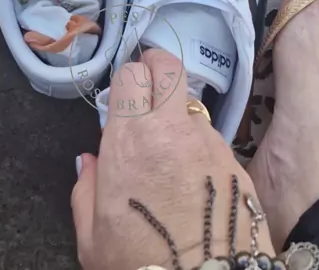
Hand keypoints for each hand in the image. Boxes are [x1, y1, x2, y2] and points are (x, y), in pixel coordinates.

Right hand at [72, 49, 273, 269]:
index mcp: (129, 141)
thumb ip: (85, 190)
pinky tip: (194, 177)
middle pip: (169, 67)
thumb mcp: (92, 238)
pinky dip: (200, 146)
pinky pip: (212, 138)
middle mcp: (169, 130)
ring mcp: (206, 142)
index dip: (127, 80)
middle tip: (149, 86)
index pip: (131, 74)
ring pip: (192, 105)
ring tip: (172, 148)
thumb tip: (89, 160)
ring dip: (179, 115)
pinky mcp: (233, 160)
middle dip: (157, 68)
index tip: (124, 97)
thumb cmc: (140, 265)